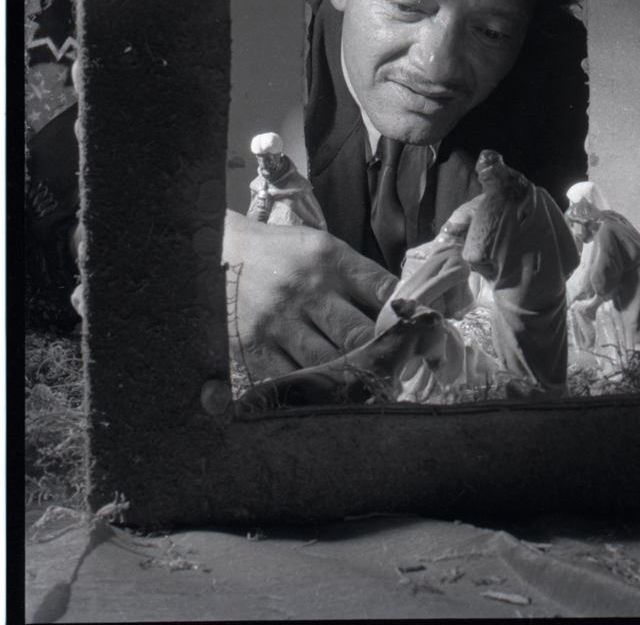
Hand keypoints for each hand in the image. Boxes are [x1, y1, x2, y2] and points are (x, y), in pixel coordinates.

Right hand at [222, 209, 397, 377]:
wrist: (220, 253)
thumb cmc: (282, 253)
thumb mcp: (323, 249)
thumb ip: (359, 276)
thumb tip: (400, 310)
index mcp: (330, 260)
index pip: (382, 289)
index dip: (405, 314)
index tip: (418, 331)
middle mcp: (307, 290)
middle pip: (359, 334)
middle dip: (382, 353)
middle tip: (398, 368)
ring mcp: (279, 321)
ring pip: (329, 362)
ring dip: (352, 376)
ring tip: (369, 384)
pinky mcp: (254, 347)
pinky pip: (292, 378)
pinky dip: (313, 387)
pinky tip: (328, 390)